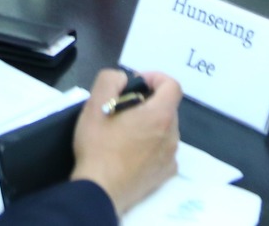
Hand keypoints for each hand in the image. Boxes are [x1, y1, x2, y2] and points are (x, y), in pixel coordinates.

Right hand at [70, 68, 180, 216]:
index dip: (154, 78)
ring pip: (165, 130)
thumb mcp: (95, 104)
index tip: (134, 84)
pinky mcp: (166, 174)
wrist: (101, 190)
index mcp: (160, 115)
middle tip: (122, 110)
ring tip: (124, 133)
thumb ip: (111, 79)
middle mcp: (173, 134)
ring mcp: (171, 156)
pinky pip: (164, 151)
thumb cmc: (99, 146)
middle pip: (167, 107)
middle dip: (148, 102)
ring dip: (149, 125)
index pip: (172, 85)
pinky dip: (152, 146)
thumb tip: (125, 79)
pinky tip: (132, 153)